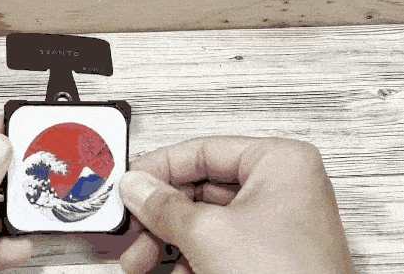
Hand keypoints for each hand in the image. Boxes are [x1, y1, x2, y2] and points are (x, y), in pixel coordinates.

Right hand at [118, 136, 353, 273]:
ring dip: (167, 242)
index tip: (130, 182)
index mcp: (280, 163)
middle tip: (131, 226)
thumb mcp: (208, 234)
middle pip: (200, 189)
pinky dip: (190, 260)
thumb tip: (137, 187)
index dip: (160, 167)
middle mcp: (282, 188)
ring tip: (139, 259)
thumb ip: (164, 206)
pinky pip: (218, 246)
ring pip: (205, 222)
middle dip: (159, 216)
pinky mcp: (269, 256)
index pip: (203, 151)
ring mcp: (277, 225)